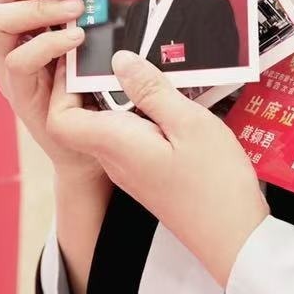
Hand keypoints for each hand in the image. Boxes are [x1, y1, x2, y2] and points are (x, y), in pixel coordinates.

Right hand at [0, 0, 102, 181]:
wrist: (95, 137)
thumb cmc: (93, 77)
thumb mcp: (92, 29)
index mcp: (20, 6)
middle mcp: (4, 30)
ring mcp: (4, 60)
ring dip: (38, 7)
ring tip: (78, 10)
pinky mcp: (15, 90)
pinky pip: (17, 61)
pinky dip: (45, 44)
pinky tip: (76, 39)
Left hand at [47, 50, 269, 285]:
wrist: (234, 239)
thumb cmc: (215, 185)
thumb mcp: (189, 123)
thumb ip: (151, 90)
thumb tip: (120, 60)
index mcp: (116, 144)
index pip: (60, 120)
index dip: (62, 88)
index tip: (83, 60)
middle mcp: (115, 159)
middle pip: (82, 118)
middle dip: (94, 83)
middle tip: (119, 54)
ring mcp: (130, 169)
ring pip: (107, 126)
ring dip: (121, 97)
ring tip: (147, 71)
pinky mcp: (147, 174)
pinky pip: (128, 137)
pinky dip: (139, 114)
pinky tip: (166, 102)